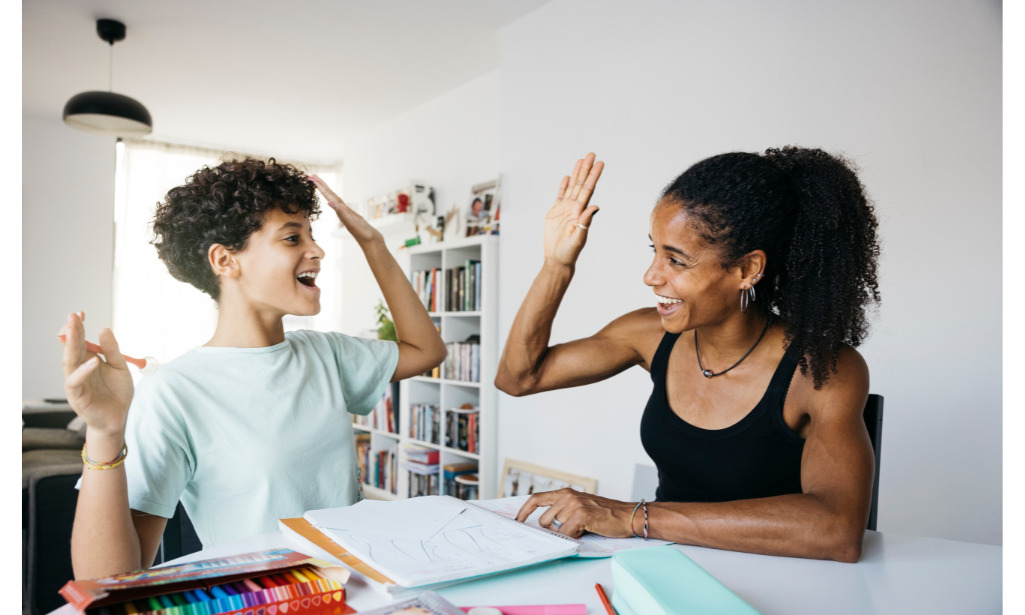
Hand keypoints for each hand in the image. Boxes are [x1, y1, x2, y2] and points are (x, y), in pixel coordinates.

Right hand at [59, 312, 133, 440]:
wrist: (119, 418)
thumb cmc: (117, 393)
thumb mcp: (120, 367)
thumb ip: (112, 350)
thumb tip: (103, 329)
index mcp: (87, 360)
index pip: (78, 341)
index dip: (78, 327)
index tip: (80, 313)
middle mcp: (78, 369)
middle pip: (71, 348)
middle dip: (71, 331)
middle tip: (73, 316)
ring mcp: (76, 382)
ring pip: (68, 361)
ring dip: (71, 345)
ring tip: (75, 329)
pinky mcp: (76, 396)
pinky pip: (75, 381)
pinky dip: (83, 371)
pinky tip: (93, 361)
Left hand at [309, 175, 382, 245]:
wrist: (372, 244)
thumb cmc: (364, 234)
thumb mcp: (351, 223)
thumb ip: (342, 213)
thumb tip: (329, 202)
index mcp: (340, 211)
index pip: (328, 195)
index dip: (320, 186)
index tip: (311, 178)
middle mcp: (342, 211)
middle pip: (330, 195)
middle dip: (321, 185)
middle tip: (312, 175)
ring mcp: (347, 214)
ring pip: (335, 199)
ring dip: (327, 191)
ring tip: (319, 183)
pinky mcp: (352, 217)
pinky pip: (342, 206)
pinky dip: (336, 201)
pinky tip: (332, 200)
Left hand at [515, 487, 633, 538]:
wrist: (627, 515)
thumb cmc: (605, 514)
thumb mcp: (580, 507)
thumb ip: (563, 512)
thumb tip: (545, 527)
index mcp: (565, 493)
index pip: (537, 499)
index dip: (524, 510)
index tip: (518, 520)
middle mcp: (567, 496)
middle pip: (544, 520)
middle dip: (554, 530)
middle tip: (571, 531)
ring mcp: (574, 504)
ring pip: (555, 528)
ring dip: (566, 534)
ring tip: (582, 528)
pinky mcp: (581, 514)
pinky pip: (567, 534)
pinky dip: (574, 538)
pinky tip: (586, 531)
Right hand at [543, 153, 603, 266]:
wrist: (557, 260)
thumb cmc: (569, 253)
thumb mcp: (579, 238)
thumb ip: (586, 222)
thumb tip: (595, 206)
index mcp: (580, 212)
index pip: (588, 190)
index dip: (593, 176)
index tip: (599, 163)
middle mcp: (574, 208)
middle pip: (580, 184)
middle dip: (586, 169)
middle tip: (591, 154)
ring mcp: (564, 210)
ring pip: (571, 187)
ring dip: (576, 174)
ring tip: (581, 160)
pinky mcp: (554, 213)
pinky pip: (559, 196)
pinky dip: (563, 186)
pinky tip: (566, 177)